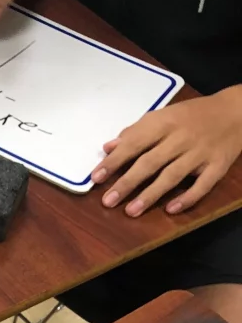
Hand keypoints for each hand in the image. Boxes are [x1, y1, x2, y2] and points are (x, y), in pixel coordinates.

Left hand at [92, 86, 241, 216]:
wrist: (235, 111)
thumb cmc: (191, 115)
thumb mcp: (161, 116)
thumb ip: (135, 132)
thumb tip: (108, 148)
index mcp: (163, 123)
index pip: (133, 144)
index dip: (114, 162)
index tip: (95, 178)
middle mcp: (180, 139)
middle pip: (150, 163)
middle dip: (127, 183)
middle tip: (108, 201)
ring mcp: (200, 153)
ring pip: (172, 176)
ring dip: (150, 195)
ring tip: (130, 211)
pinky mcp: (218, 165)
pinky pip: (203, 185)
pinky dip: (188, 198)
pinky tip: (170, 209)